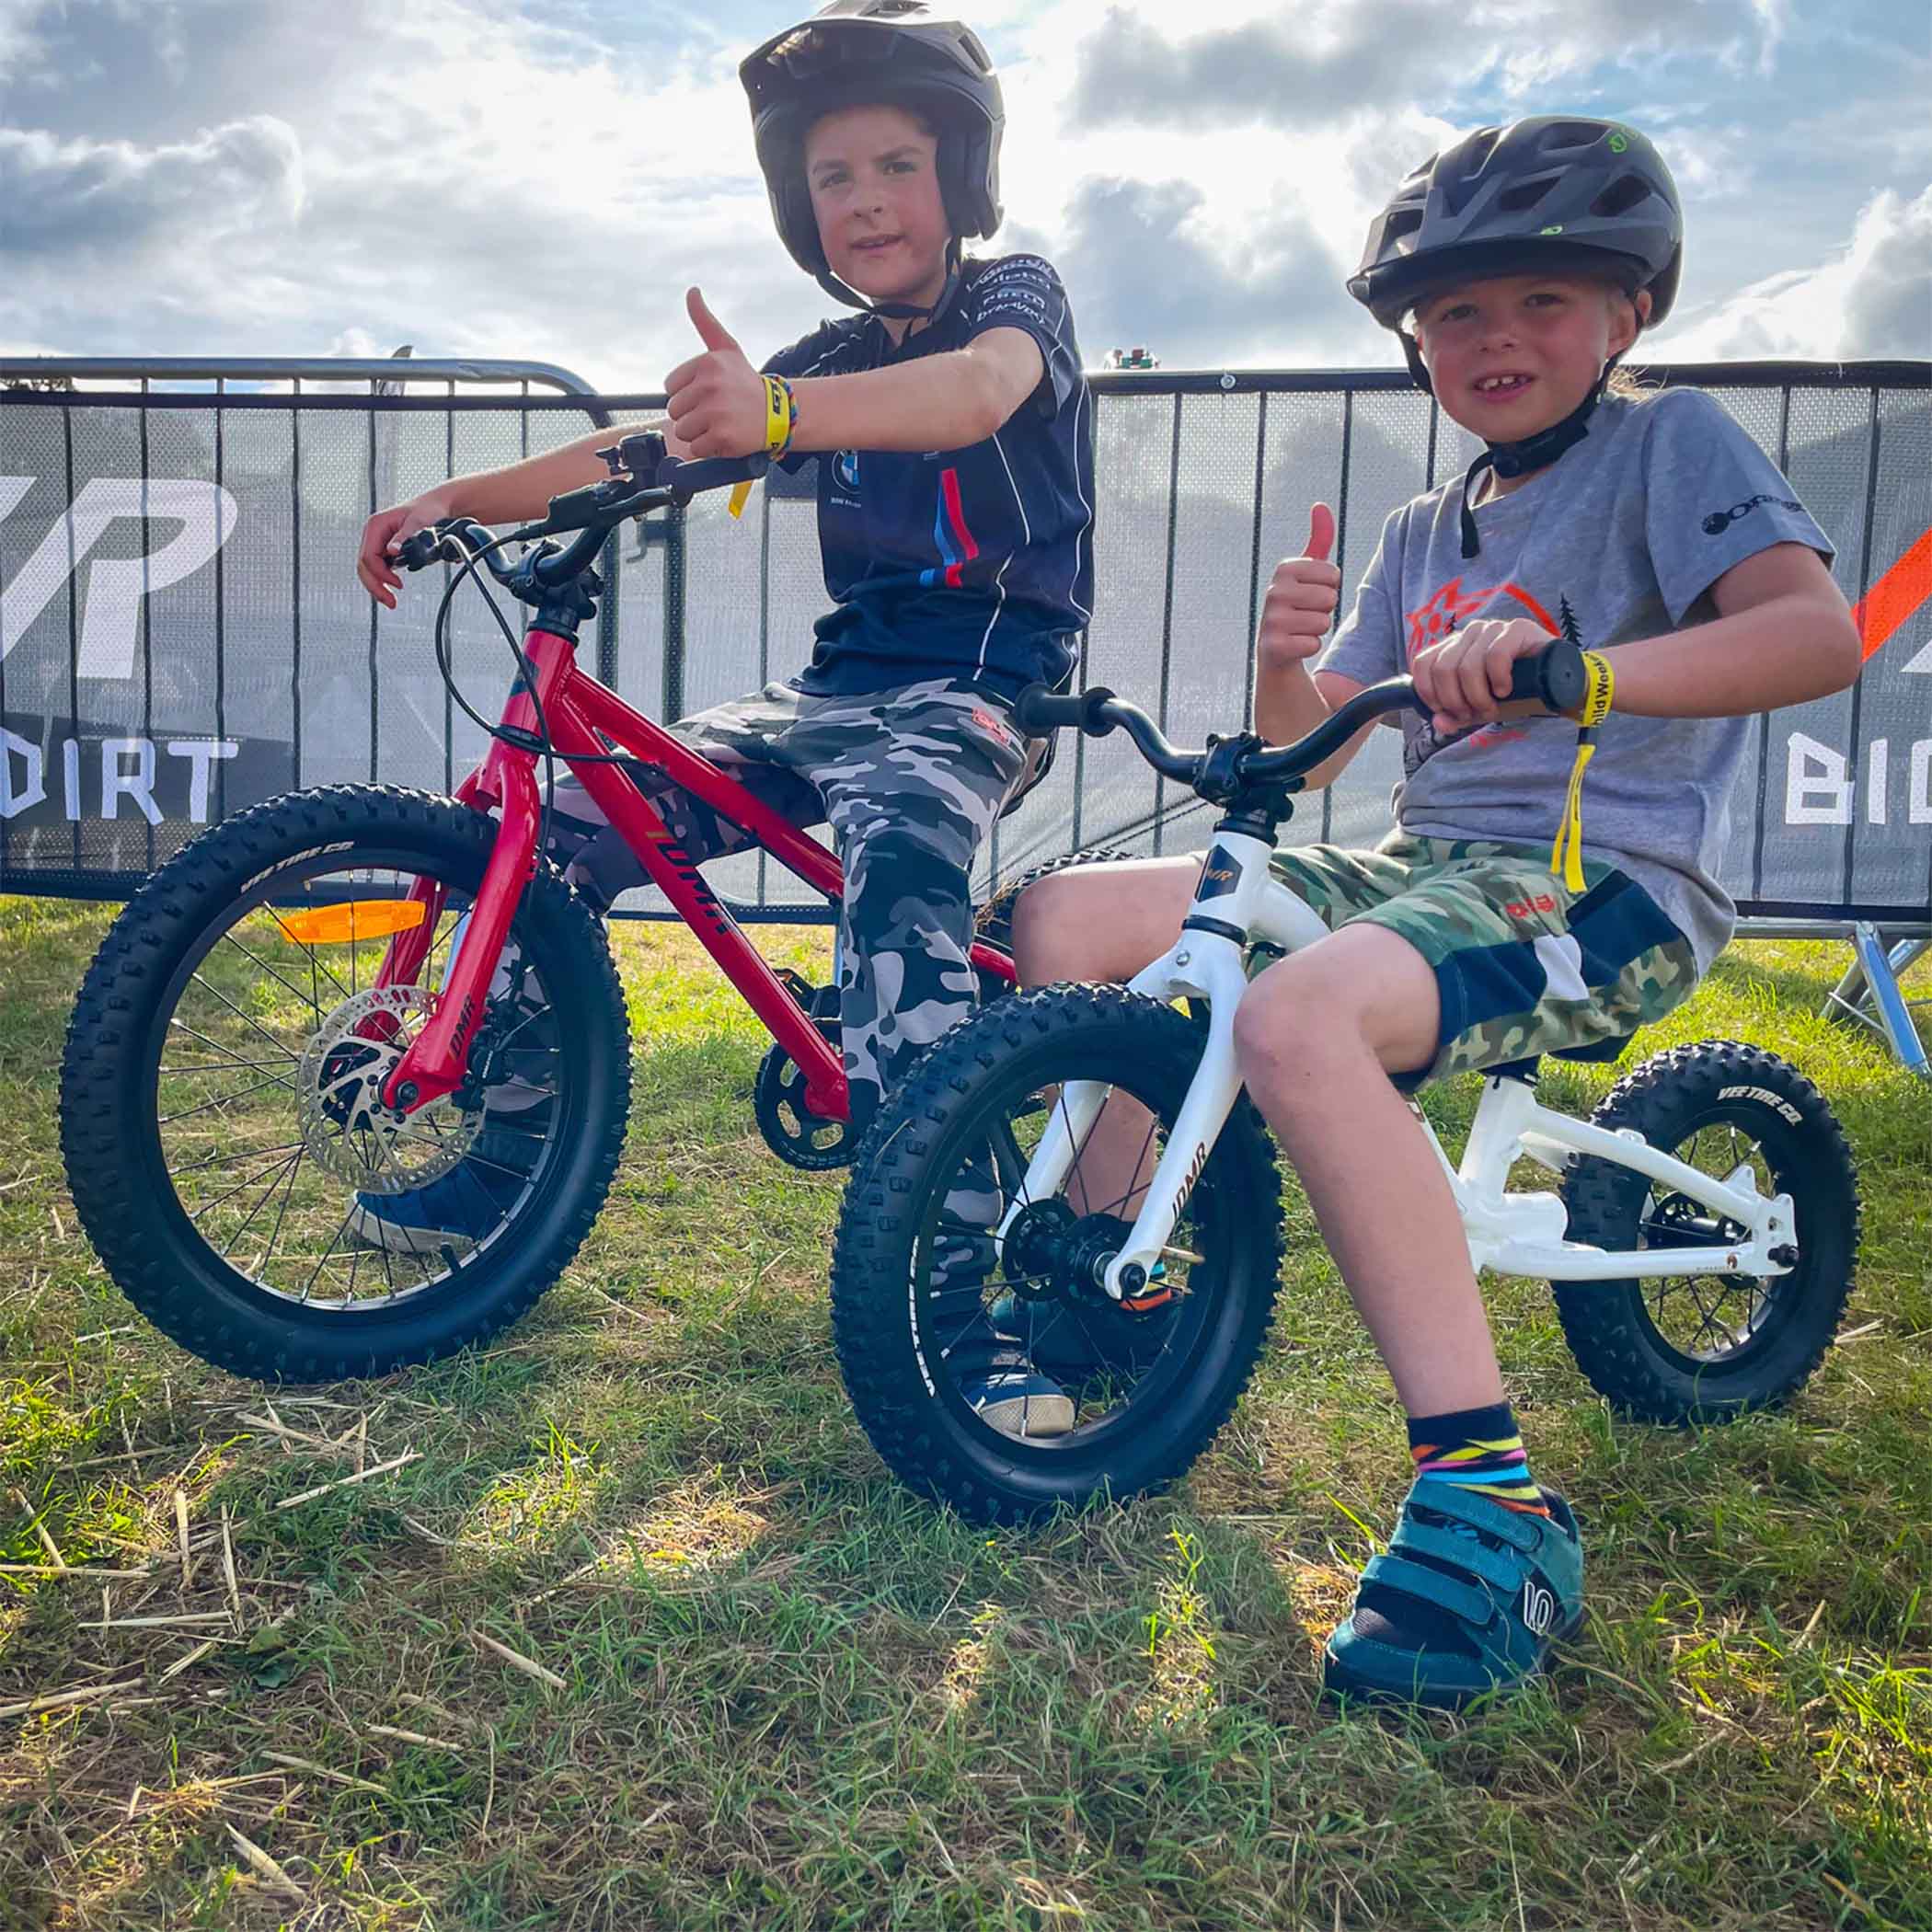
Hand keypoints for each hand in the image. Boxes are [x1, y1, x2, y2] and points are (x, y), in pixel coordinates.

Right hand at [357, 487, 453, 608]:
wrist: (437, 507)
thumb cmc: (428, 510)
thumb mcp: (419, 522)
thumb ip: (405, 536)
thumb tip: (392, 550)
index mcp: (376, 525)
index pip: (368, 556)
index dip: (380, 574)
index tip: (397, 584)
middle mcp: (374, 534)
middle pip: (364, 566)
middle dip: (375, 585)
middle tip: (390, 601)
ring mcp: (378, 542)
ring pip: (368, 569)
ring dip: (377, 586)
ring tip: (390, 600)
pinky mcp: (386, 550)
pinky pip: (378, 568)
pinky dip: (382, 580)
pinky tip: (391, 588)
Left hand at [663, 288, 766, 458]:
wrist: (780, 413)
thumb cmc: (746, 383)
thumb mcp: (726, 348)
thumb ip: (705, 321)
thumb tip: (692, 291)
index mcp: (706, 364)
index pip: (670, 388)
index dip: (688, 394)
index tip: (709, 394)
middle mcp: (710, 386)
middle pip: (675, 411)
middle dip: (693, 415)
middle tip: (717, 411)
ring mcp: (716, 412)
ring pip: (683, 430)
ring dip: (699, 433)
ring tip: (721, 423)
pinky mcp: (722, 437)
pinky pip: (696, 448)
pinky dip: (709, 448)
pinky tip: (726, 436)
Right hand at [1255, 503, 1339, 671]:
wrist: (1276, 650)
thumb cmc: (1298, 605)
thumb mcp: (1308, 572)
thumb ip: (1319, 539)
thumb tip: (1320, 505)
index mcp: (1284, 568)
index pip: (1333, 575)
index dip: (1329, 588)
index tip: (1311, 594)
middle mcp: (1274, 590)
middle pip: (1330, 598)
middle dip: (1325, 611)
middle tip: (1306, 614)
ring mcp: (1271, 619)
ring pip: (1323, 623)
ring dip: (1317, 630)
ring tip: (1300, 629)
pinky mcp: (1273, 646)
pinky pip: (1313, 644)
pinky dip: (1309, 648)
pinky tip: (1295, 646)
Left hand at [1412, 616, 1554, 734]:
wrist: (1556, 684)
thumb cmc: (1514, 693)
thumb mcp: (1479, 709)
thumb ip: (1455, 717)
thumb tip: (1439, 723)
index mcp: (1455, 647)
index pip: (1423, 663)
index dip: (1429, 692)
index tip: (1446, 712)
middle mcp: (1470, 633)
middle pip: (1443, 669)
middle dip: (1455, 700)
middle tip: (1474, 714)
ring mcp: (1493, 628)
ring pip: (1467, 666)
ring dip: (1478, 696)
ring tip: (1492, 707)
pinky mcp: (1517, 629)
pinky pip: (1495, 656)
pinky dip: (1497, 680)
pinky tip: (1505, 690)